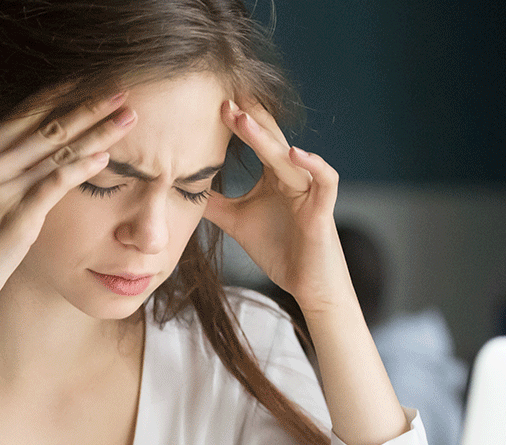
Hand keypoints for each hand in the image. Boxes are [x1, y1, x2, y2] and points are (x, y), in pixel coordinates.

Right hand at [0, 89, 137, 326]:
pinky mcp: (15, 218)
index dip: (58, 96)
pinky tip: (107, 156)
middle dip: (87, 105)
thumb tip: (27, 164)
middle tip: (121, 90)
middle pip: (45, 126)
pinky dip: (83, 166)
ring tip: (128, 117)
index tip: (88, 83)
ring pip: (57, 150)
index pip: (21, 116)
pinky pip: (56, 183)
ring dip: (98, 131)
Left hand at [203, 99, 353, 314]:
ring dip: (266, 137)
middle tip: (223, 98)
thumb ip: (213, 203)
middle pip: (271, 139)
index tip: (213, 102)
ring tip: (243, 118)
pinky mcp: (323, 209)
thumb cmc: (279, 249)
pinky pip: (325, 180)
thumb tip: (180, 187)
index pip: (256, 139)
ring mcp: (310, 190)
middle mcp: (293, 175)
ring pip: (289, 156)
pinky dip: (313, 164)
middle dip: (248, 118)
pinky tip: (293, 153)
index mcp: (274, 175)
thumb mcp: (236, 221)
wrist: (308, 285)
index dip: (238, 121)